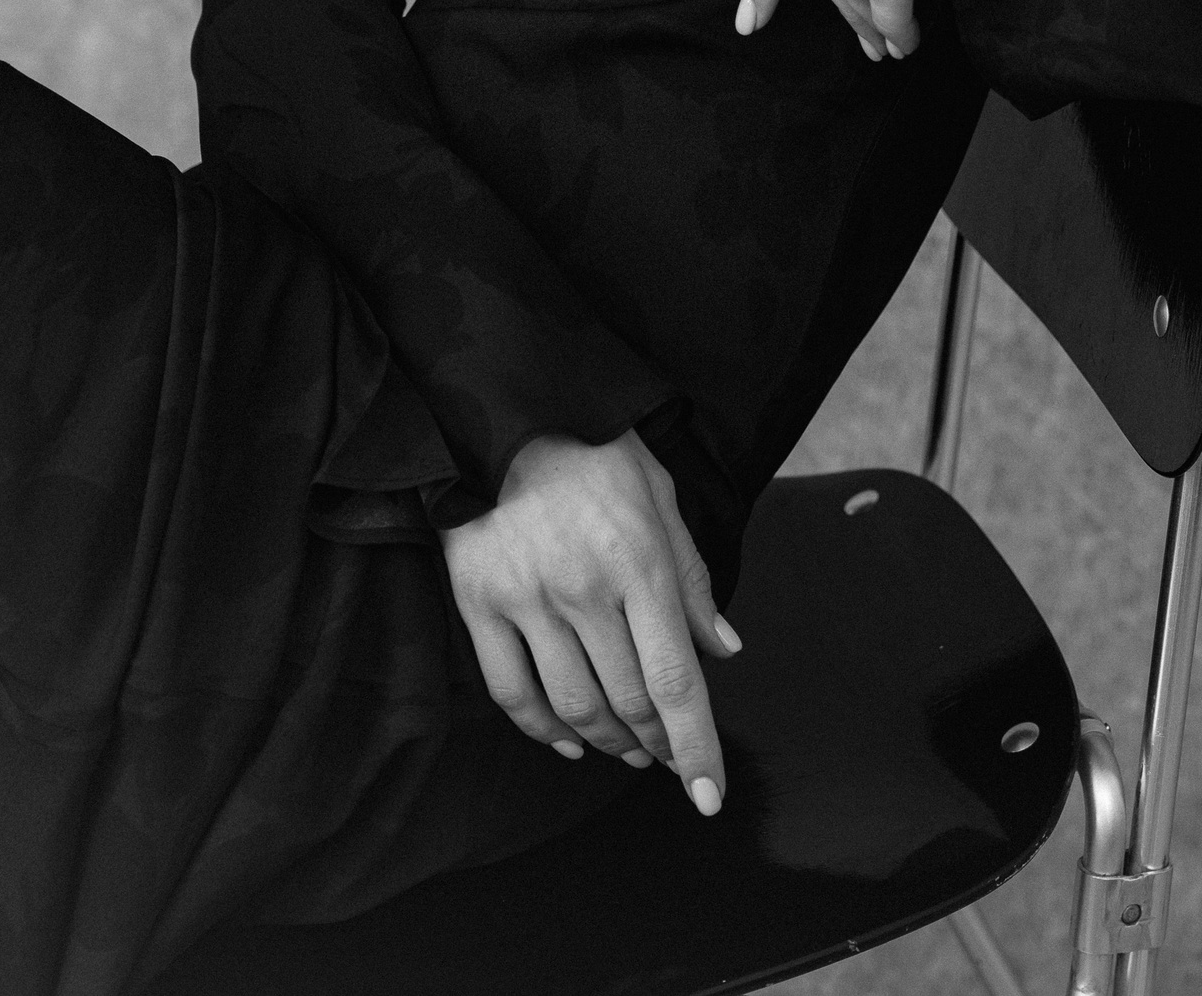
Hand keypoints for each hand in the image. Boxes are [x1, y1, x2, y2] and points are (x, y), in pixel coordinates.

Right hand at [438, 428, 740, 813]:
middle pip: (628, 702)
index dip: (695, 746)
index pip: (674, 679)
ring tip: (629, 752)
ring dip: (608, 744)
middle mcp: (584, 588)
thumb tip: (723, 649)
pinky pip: (512, 692)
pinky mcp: (478, 602)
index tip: (708, 794)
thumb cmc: (594, 446)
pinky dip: (543, 730)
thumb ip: (691, 578)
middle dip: (658, 746)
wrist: (503, 408)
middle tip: (671, 759)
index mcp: (639, 560)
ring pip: (574, 707)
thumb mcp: (660, 494)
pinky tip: (568, 741)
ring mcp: (526, 599)